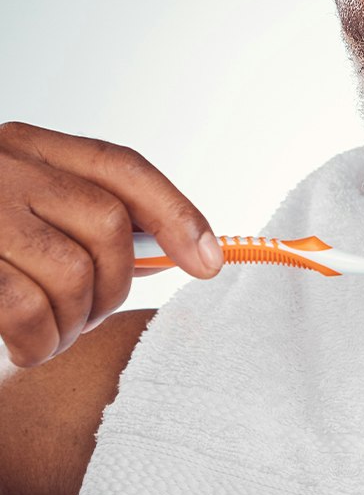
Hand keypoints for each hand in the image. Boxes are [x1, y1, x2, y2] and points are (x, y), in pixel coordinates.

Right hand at [0, 122, 221, 366]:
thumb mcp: (23, 209)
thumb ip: (84, 219)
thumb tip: (171, 253)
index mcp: (28, 146)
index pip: (123, 168)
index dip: (177, 213)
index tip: (211, 262)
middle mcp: (3, 166)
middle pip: (107, 224)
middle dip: (116, 283)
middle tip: (93, 314)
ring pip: (72, 271)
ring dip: (77, 320)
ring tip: (56, 335)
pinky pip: (23, 308)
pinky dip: (40, 340)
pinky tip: (29, 348)